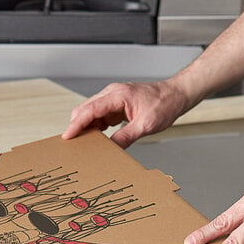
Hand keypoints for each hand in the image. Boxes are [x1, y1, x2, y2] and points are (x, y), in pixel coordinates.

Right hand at [62, 80, 190, 147]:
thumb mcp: (146, 125)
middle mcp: (112, 94)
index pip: (90, 110)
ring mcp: (113, 99)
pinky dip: (95, 126)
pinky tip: (98, 137)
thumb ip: (125, 137)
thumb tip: (110, 149)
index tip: (67, 136)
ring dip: (86, 127)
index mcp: (118, 95)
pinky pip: (99, 116)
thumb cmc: (164, 104)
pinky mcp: (116, 105)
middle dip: (77, 126)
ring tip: (85, 143)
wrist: (176, 95)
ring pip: (90, 113)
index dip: (76, 124)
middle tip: (73, 143)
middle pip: (85, 109)